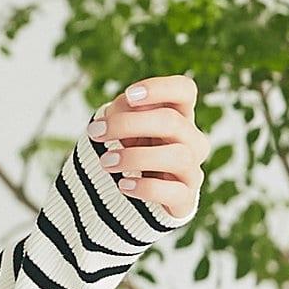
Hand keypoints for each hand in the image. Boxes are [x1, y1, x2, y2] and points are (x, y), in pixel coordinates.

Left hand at [86, 73, 209, 220]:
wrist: (126, 199)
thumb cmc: (126, 154)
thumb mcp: (120, 129)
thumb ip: (123, 112)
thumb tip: (126, 106)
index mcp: (178, 117)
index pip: (185, 90)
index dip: (161, 88)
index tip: (129, 95)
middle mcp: (192, 142)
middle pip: (172, 121)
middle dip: (128, 124)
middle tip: (96, 132)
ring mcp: (191, 172)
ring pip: (178, 156)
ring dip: (136, 156)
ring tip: (106, 162)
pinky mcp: (185, 200)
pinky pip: (176, 192)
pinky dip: (146, 187)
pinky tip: (123, 185)